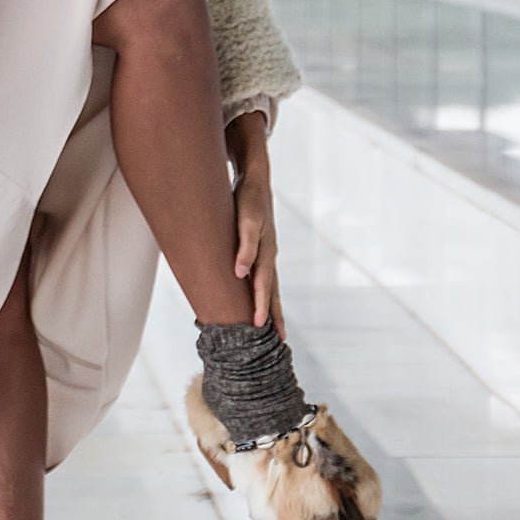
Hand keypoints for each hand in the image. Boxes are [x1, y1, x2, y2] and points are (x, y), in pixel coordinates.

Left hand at [232, 167, 286, 340]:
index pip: (264, 286)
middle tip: (279, 340)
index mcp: (266, 252)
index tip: (259, 327)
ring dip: (273, 306)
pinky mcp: (261, 248)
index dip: (261, 306)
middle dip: (275, 315)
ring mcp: (267, 252)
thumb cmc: (249, 199)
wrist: (254, 180)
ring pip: (271, 285)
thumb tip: (240, 273)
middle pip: (273, 290)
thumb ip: (245, 246)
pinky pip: (264, 276)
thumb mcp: (247, 220)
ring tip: (275, 329)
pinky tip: (260, 300)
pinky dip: (265, 292)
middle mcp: (269, 255)